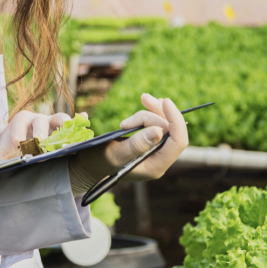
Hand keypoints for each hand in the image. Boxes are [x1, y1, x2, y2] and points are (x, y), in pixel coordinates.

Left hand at [0, 110, 75, 159]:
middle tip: (40, 142)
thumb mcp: (3, 153)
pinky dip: (80, 122)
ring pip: (60, 119)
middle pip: (40, 121)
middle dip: (41, 131)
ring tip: (68, 134)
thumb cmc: (12, 147)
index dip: (19, 132)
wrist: (21, 144)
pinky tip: (86, 124)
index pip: (20, 122)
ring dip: (64, 125)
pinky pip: (75, 124)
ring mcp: (53, 123)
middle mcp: (38, 119)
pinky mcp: (66, 130)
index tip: (17, 143)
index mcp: (21, 120)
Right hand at [68, 94, 187, 191]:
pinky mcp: (149, 142)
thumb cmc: (98, 163)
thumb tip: (158, 131)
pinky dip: (148, 114)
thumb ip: (136, 145)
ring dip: (147, 113)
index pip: (178, 141)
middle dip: (153, 115)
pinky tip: (139, 110)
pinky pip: (156, 123)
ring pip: (163, 123)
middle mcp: (160, 158)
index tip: (165, 102)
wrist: (88, 166)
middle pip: (170, 128)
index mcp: (156, 166)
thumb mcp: (114, 154)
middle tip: (127, 119)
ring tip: (126, 121)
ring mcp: (155, 150)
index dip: (175, 120)